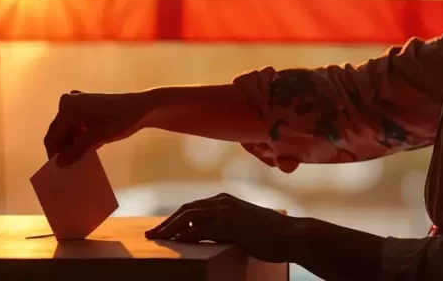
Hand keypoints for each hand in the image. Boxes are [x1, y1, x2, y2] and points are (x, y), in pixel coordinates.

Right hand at [43, 90, 151, 166]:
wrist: (143, 107)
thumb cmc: (119, 119)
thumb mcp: (96, 137)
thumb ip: (76, 150)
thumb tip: (59, 164)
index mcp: (67, 107)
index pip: (53, 135)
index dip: (54, 153)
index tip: (58, 170)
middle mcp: (69, 103)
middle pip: (60, 132)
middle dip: (63, 149)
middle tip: (68, 168)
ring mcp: (79, 105)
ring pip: (69, 131)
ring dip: (73, 145)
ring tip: (76, 163)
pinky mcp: (88, 109)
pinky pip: (78, 127)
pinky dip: (80, 139)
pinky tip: (85, 153)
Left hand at [144, 193, 296, 262]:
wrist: (290, 235)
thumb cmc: (271, 235)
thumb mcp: (244, 227)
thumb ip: (225, 228)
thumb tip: (209, 237)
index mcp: (225, 200)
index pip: (193, 207)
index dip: (175, 218)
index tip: (162, 228)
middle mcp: (222, 201)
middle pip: (186, 209)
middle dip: (167, 222)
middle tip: (151, 234)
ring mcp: (225, 211)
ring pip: (188, 216)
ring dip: (170, 228)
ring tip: (157, 238)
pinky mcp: (228, 224)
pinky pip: (198, 229)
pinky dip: (183, 235)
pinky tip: (174, 242)